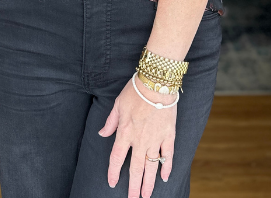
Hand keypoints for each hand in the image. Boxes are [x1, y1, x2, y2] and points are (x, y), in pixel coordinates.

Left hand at [98, 77, 176, 196]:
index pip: (117, 158)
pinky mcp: (168, 135)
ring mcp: (155, 139)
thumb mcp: (118, 104)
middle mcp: (139, 140)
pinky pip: (167, 155)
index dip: (114, 172)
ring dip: (149, 183)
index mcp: (125, 133)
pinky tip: (164, 177)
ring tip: (146, 195)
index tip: (113, 183)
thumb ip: (110, 122)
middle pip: (135, 168)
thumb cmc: (135, 90)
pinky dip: (166, 167)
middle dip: (134, 186)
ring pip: (151, 166)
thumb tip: (102, 133)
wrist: (156, 83)